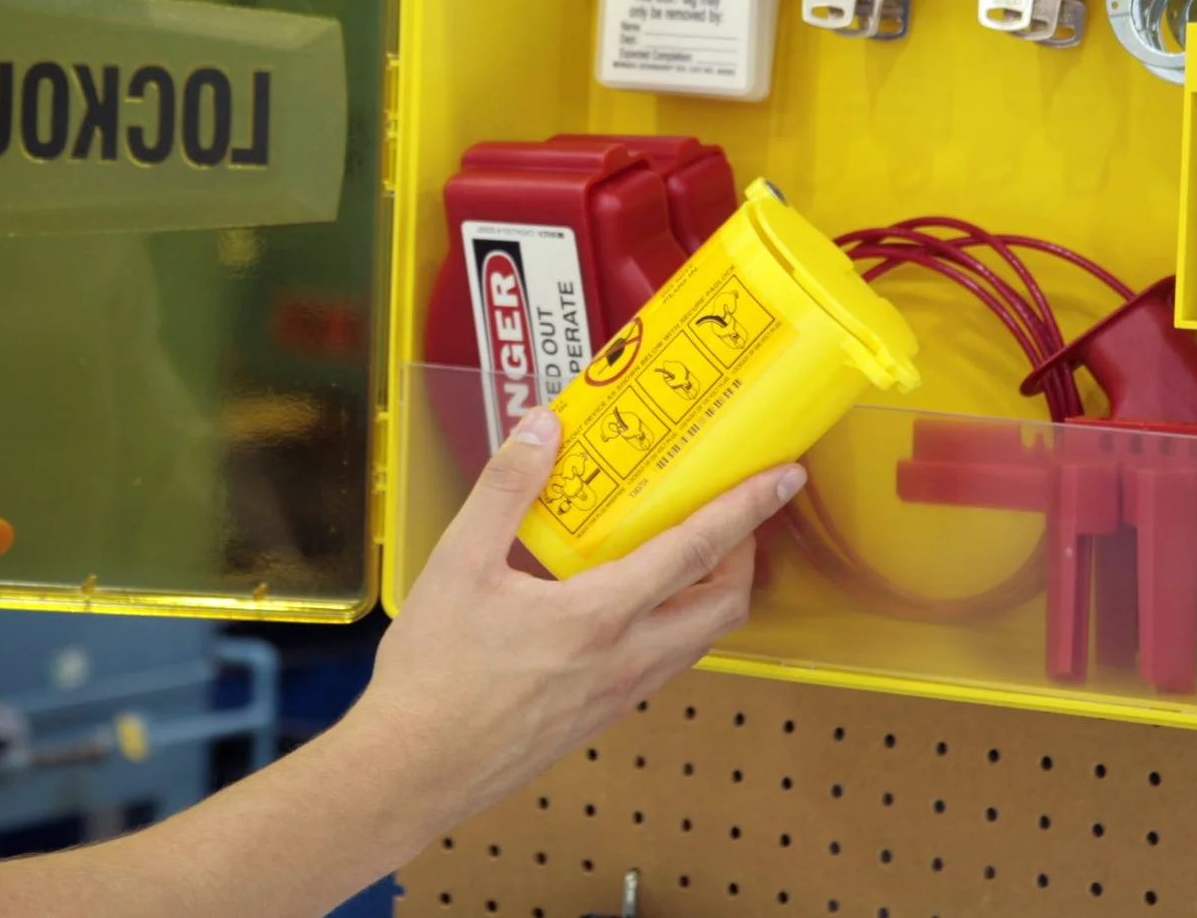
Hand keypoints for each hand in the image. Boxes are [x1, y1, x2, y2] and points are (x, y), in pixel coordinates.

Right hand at [353, 408, 804, 821]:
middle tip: (734, 514)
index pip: (695, 551)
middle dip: (744, 554)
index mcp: (600, 616)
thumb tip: (542, 427)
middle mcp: (626, 660)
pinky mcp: (600, 717)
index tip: (782, 476)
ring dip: (712, 592)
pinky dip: (673, 623)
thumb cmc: (434, 673)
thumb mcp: (459, 562)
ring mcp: (619, 695)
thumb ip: (506, 488)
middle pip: (724, 606)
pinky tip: (630, 603)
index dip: (745, 508)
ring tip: (690, 550)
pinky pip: (663, 664)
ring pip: (698, 641)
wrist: (414, 768)